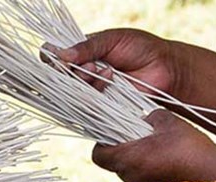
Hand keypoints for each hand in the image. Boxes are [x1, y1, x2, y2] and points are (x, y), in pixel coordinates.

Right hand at [48, 29, 179, 94]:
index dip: (51, 60)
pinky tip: (110, 81)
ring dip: (85, 82)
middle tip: (90, 65)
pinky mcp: (103, 107)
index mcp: (80, 53)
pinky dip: (96, 94)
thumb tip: (61, 55)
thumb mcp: (112, 40)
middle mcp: (82, 73)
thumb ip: (87, 47)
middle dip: (70, 73)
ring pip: (72, 93)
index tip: (58, 59)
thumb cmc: (141, 48)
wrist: (165, 69)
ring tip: (104, 71)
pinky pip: (88, 106)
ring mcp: (91, 91)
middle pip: (58, 79)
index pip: (53, 58)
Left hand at [92, 110, 215, 181]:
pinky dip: (150, 173)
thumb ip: (148, 117)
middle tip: (142, 139)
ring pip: (130, 173)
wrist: (214, 175)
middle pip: (115, 164)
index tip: (115, 133)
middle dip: (125, 151)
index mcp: (128, 158)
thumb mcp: (167, 121)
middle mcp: (129, 178)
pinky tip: (168, 164)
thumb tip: (143, 120)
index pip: (98, 154)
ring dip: (139, 162)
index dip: (103, 143)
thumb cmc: (189, 147)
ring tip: (159, 151)